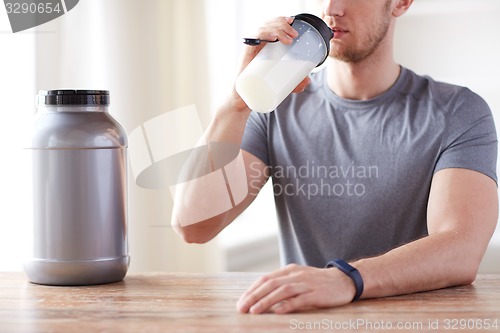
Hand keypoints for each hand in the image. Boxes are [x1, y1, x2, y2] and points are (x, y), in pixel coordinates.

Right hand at [229, 17, 309, 111]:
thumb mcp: (281, 82)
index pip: (272, 24)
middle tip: (294, 34)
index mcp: (265, 44)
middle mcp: (258, 43)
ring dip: (278, 29)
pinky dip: (264, 35)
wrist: (245, 97)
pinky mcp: (247, 52)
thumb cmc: (260, 86)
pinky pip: (254, 38)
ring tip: (288, 39)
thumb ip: (295, 82)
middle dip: (283, 25)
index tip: (294, 22)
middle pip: (269, 24)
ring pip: (264, 28)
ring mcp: (252, 46)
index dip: (282, 20)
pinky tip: (273, 37)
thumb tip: (308, 80)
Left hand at [236, 263, 355, 313]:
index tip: (241, 302)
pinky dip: (287, 305)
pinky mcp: (316, 294)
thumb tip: (263, 295)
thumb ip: (283, 283)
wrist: (344, 281)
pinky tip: (277, 312)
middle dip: (254, 296)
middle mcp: (296, 275)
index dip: (252, 290)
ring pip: (282, 291)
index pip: (266, 279)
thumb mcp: (299, 278)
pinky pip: (299, 299)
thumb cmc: (319, 282)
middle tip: (242, 308)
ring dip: (266, 301)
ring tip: (254, 311)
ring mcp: (306, 284)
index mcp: (289, 270)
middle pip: (270, 284)